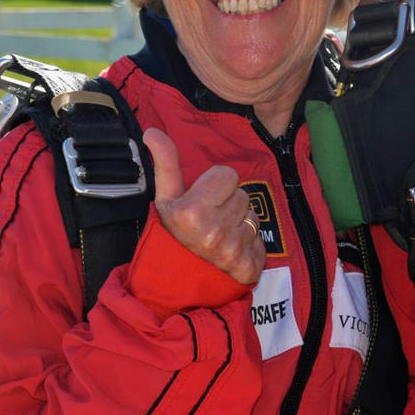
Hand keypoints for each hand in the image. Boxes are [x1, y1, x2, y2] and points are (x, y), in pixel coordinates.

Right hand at [144, 128, 265, 284]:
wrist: (178, 282)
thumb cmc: (174, 233)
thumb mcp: (166, 198)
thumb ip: (166, 163)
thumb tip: (152, 132)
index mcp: (193, 212)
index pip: (228, 175)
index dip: (215, 186)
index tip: (202, 202)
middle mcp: (215, 232)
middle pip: (243, 195)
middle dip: (229, 204)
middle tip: (210, 221)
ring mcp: (234, 251)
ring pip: (253, 216)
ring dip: (240, 223)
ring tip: (220, 235)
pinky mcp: (250, 267)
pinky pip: (261, 240)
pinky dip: (250, 244)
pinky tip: (232, 251)